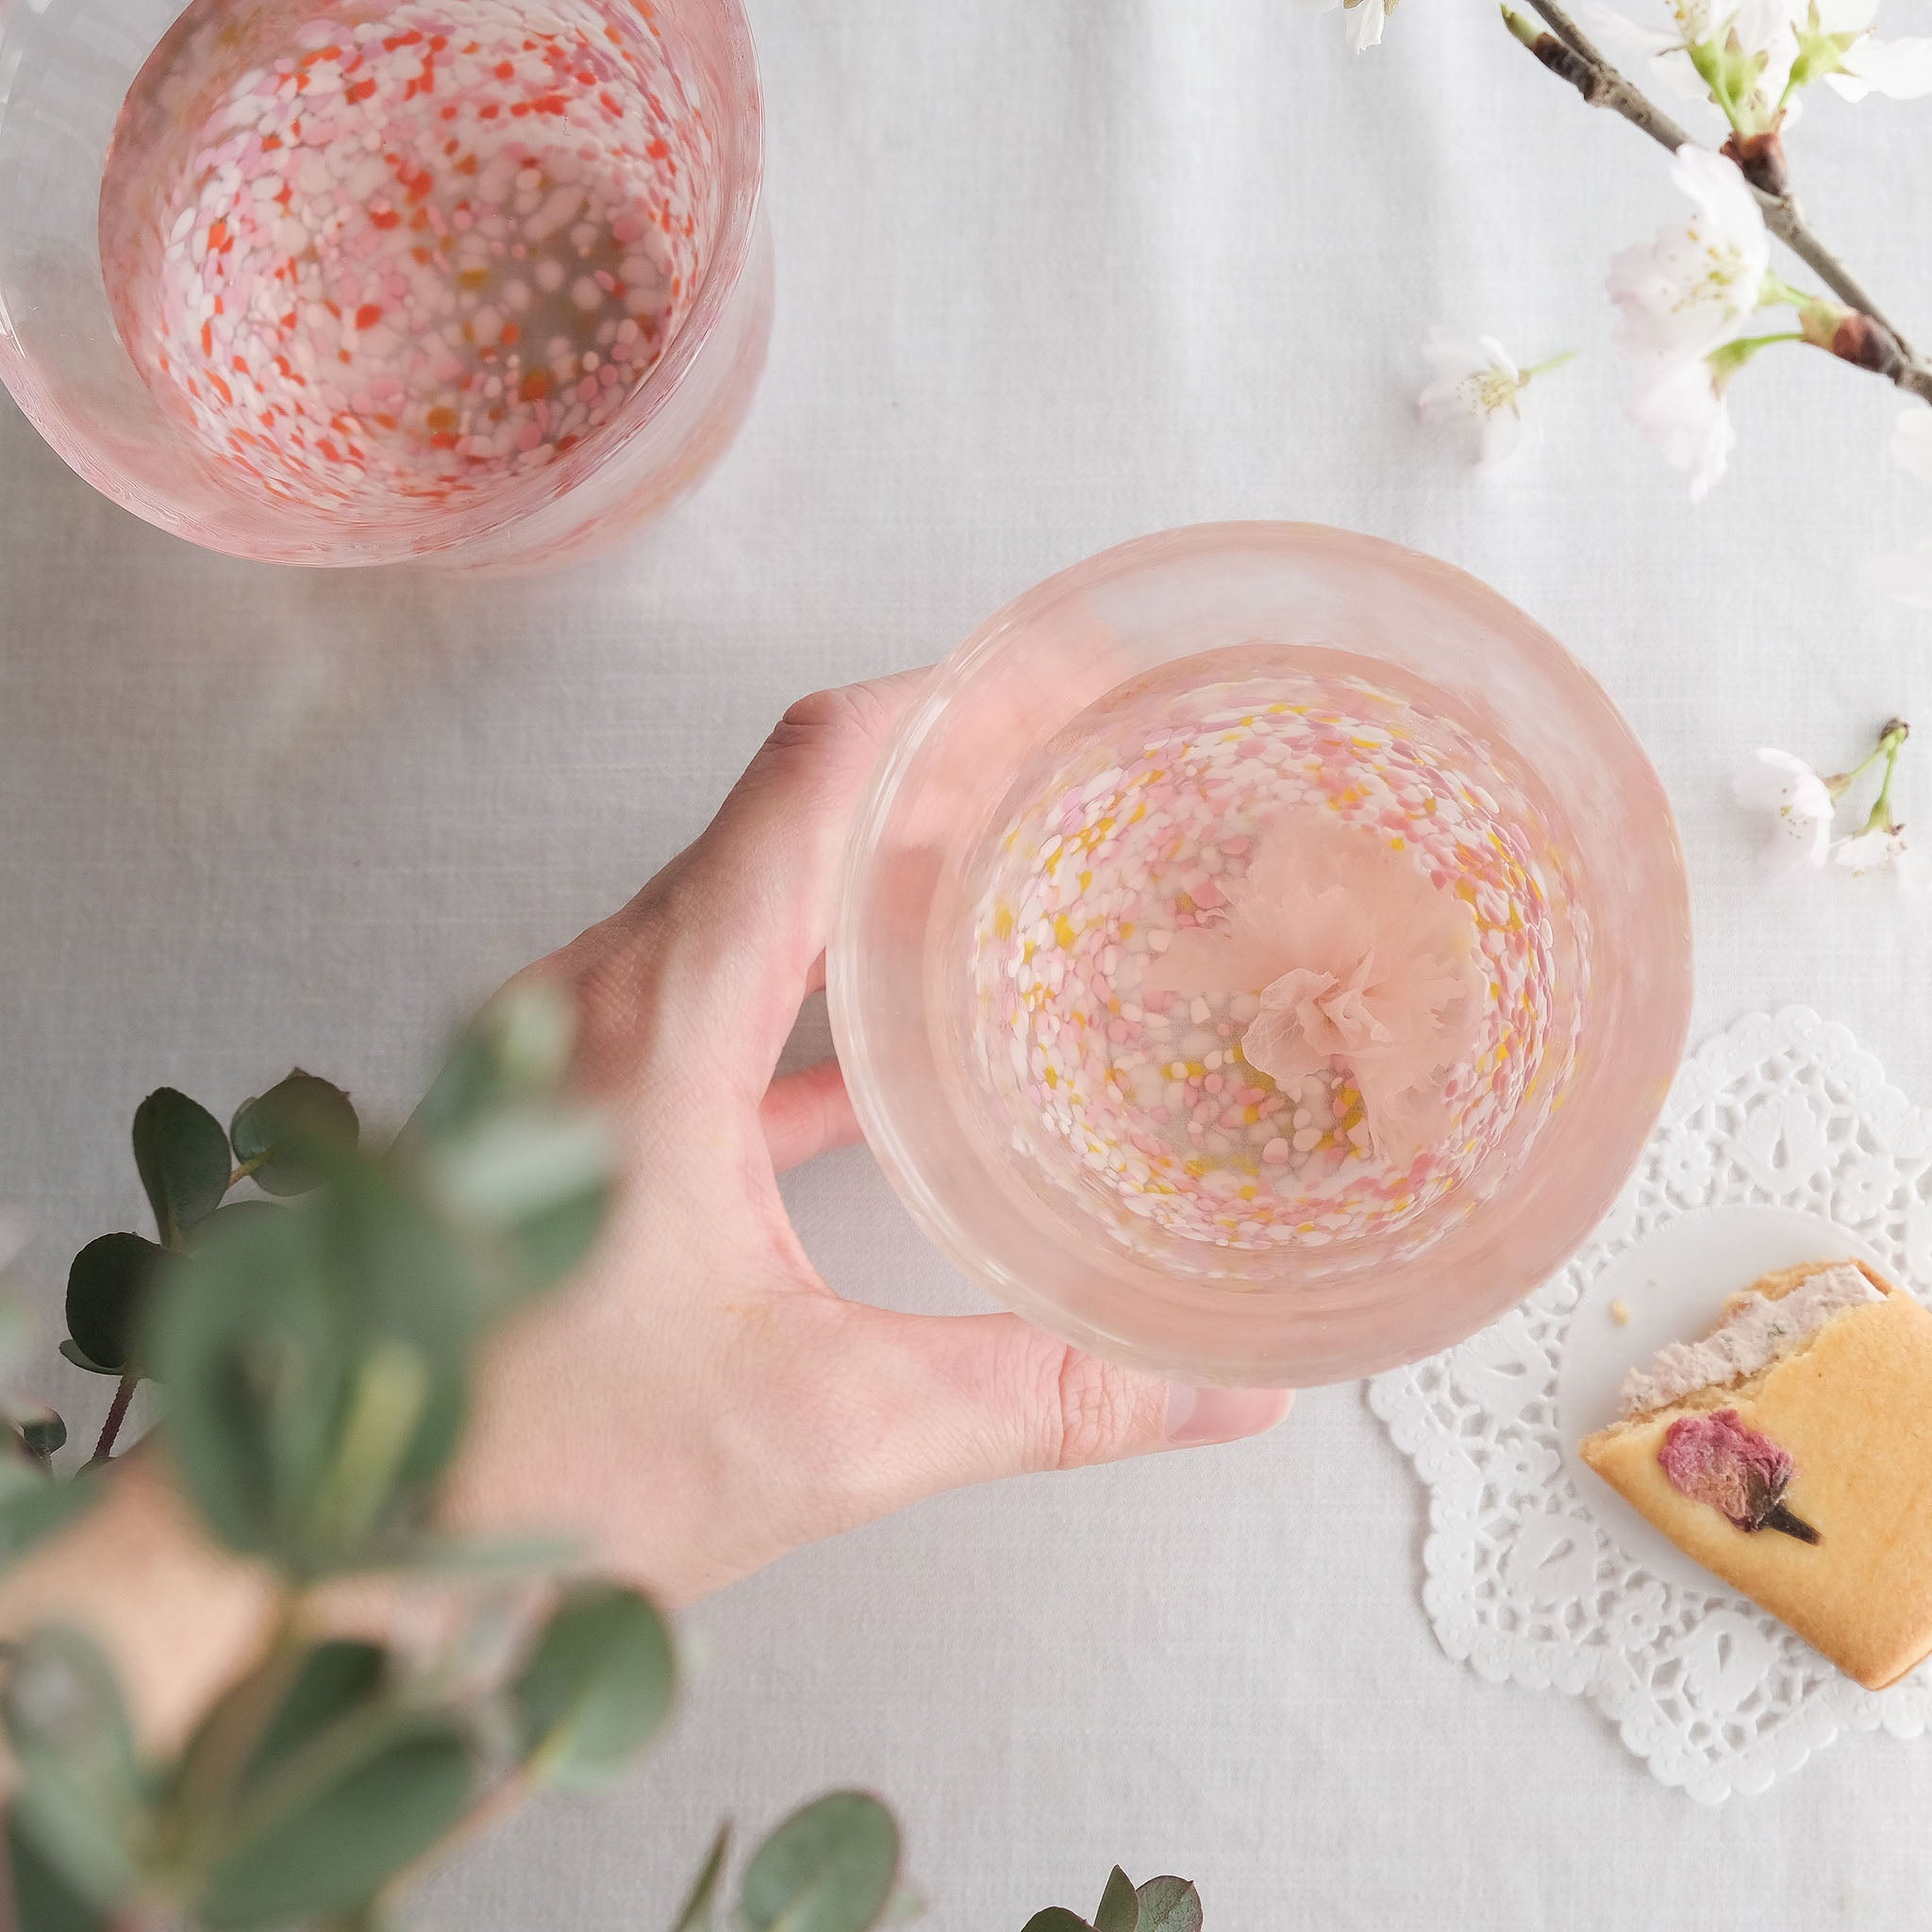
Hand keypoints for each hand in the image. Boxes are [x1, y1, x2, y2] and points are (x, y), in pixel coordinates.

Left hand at [445, 675, 1292, 1603]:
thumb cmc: (525, 1476)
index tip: (1052, 680)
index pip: (813, 776)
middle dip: (933, 776)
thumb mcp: (824, 1430)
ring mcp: (566, 1040)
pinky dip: (806, 984)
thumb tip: (1215, 1396)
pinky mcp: (563, 1097)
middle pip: (784, 810)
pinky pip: (705, 990)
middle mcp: (596, 996)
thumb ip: (1036, 1396)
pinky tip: (890, 1046)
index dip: (945, 705)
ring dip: (865, 874)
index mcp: (654, 1019)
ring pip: (740, 893)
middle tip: (1065, 778)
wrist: (319, 1547)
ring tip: (999, 881)